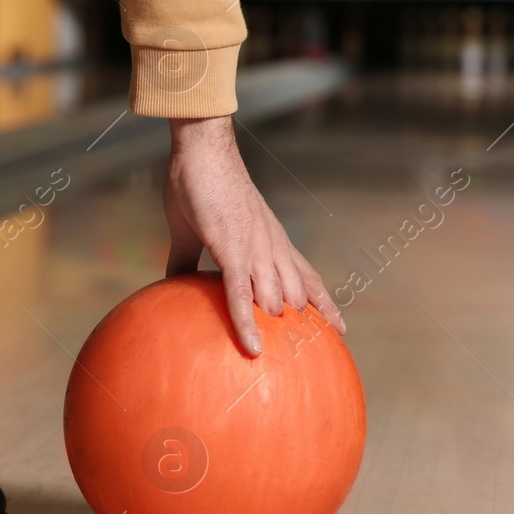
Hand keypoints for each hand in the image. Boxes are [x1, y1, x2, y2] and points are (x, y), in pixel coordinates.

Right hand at [163, 116, 345, 356]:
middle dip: (308, 328)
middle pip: (302, 295)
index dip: (326, 304)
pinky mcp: (233, 249)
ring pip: (278, 300)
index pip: (309, 277)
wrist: (201, 149)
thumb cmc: (198, 182)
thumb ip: (188, 259)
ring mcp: (256, 250)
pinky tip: (253, 347)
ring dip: (280, 331)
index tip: (341, 329)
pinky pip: (241, 294)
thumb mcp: (196, 228)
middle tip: (312, 358)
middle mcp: (272, 247)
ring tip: (283, 364)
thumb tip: (172, 283)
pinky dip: (247, 323)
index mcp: (271, 240)